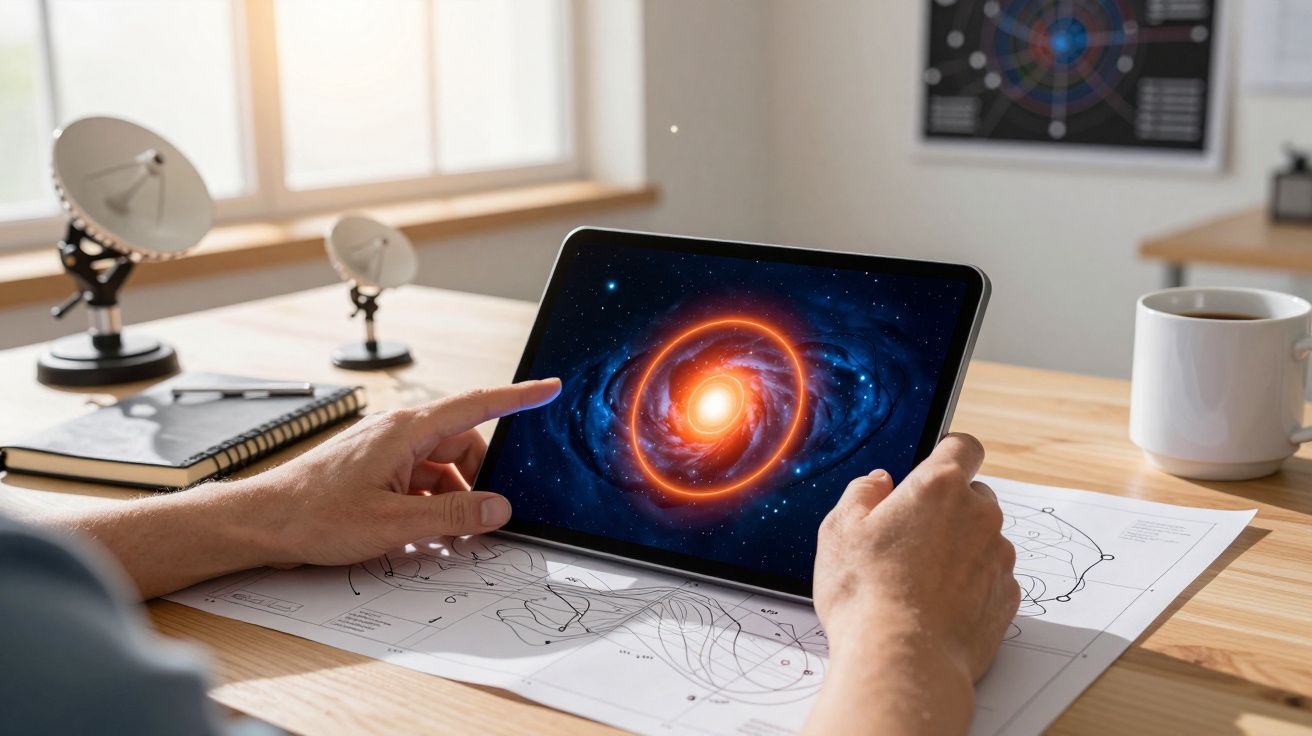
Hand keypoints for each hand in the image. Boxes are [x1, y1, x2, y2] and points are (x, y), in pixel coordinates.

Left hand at [230, 378, 561, 567]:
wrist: (260, 522)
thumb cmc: (312, 515)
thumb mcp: (393, 524)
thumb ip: (453, 516)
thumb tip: (498, 508)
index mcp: (406, 430)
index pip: (477, 405)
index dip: (518, 398)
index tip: (549, 387)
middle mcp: (398, 433)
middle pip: (463, 447)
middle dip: (477, 483)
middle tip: (476, 523)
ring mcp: (385, 452)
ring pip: (442, 469)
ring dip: (451, 501)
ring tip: (439, 540)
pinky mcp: (375, 471)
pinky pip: (419, 482)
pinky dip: (428, 507)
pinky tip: (420, 537)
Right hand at [805, 434, 1019, 735]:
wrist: (903, 662)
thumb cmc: (866, 594)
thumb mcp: (839, 530)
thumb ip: (861, 494)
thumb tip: (877, 483)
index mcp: (938, 487)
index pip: (963, 446)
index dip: (948, 453)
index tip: (932, 469)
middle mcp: (979, 516)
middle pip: (973, 495)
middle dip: (947, 509)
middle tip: (909, 538)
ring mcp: (998, 558)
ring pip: (983, 538)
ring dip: (959, 549)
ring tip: (919, 580)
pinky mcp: (1007, 597)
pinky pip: (991, 577)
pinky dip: (971, 584)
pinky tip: (937, 605)